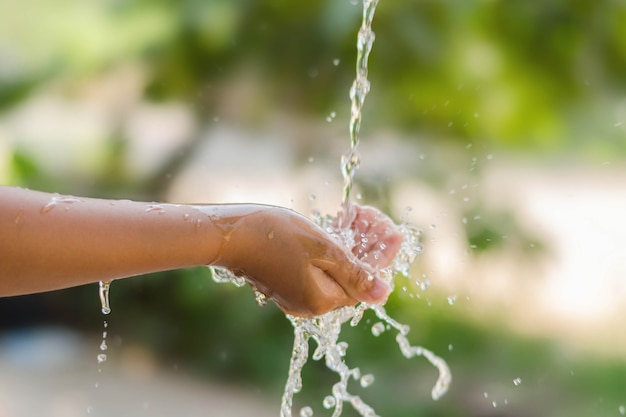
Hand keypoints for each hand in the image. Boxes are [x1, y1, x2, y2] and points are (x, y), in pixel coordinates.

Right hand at [206, 204, 398, 316]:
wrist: (226, 234)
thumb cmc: (273, 236)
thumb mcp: (321, 249)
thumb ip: (354, 272)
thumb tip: (383, 295)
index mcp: (323, 299)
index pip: (366, 281)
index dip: (382, 254)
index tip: (392, 229)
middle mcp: (311, 303)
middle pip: (351, 275)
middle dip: (366, 245)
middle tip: (371, 215)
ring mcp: (296, 293)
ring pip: (334, 269)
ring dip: (349, 243)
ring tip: (356, 214)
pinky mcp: (285, 280)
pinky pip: (317, 267)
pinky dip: (330, 248)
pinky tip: (335, 225)